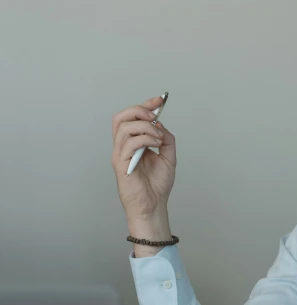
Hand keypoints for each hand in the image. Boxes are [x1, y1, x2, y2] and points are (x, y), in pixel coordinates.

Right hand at [111, 95, 176, 224]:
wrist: (153, 205)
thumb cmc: (157, 185)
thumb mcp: (168, 157)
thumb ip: (166, 139)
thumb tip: (161, 124)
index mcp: (133, 143)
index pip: (133, 117)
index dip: (145, 105)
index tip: (160, 99)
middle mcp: (123, 146)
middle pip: (121, 117)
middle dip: (139, 111)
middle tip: (155, 117)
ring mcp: (120, 154)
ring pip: (124, 127)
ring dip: (146, 127)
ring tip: (158, 137)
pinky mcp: (120, 163)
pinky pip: (128, 143)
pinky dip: (145, 139)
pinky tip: (156, 145)